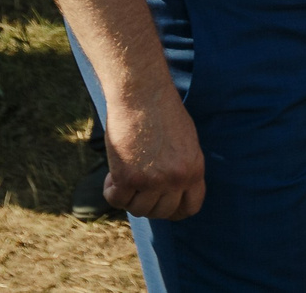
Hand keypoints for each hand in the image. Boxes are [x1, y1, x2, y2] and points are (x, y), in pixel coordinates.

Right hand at [100, 81, 205, 220]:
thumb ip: (180, 167)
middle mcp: (176, 179)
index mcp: (194, 169)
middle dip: (147, 203)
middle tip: (136, 187)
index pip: (190, 207)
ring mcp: (153, 181)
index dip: (174, 210)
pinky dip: (111, 191)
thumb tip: (170, 192)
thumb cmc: (161, 110)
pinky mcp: (128, 177)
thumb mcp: (184, 141)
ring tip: (123, 176)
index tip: (160, 202)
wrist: (142, 93)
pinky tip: (111, 176)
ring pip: (138, 209)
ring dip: (128, 197)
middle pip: (160, 212)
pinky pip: (117, 200)